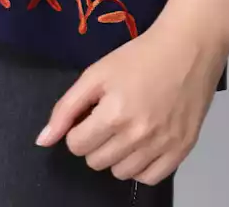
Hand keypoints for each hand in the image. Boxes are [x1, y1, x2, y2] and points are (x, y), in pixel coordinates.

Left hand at [34, 14, 225, 186]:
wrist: (186, 50)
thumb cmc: (138, 57)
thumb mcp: (95, 74)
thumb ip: (66, 108)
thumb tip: (42, 140)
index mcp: (113, 114)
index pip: (76, 146)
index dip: (78, 129)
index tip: (90, 114)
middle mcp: (138, 136)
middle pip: (96, 162)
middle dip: (95, 141)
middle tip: (109, 118)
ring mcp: (162, 147)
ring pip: (121, 173)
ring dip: (117, 155)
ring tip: (127, 128)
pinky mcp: (182, 151)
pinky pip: (149, 179)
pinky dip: (142, 166)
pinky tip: (143, 143)